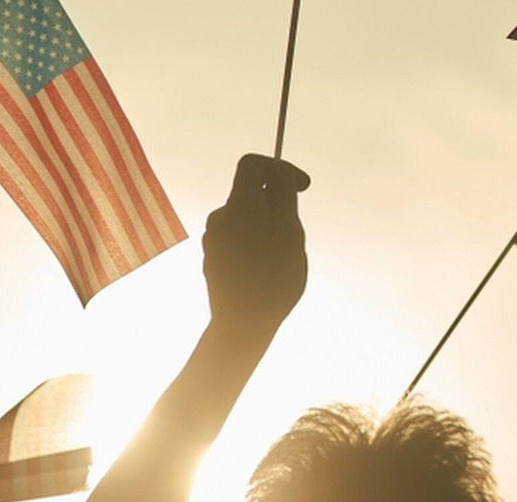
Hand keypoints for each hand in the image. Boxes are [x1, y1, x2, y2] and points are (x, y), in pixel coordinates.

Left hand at [204, 154, 309, 330]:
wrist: (242, 324)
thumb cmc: (272, 278)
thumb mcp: (288, 230)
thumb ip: (283, 194)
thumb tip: (278, 170)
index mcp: (239, 204)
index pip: (252, 163)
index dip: (279, 167)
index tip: (302, 187)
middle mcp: (220, 217)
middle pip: (251, 193)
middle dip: (277, 204)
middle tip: (294, 235)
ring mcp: (214, 239)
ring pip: (247, 218)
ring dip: (268, 227)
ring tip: (282, 258)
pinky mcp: (215, 259)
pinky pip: (239, 239)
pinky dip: (257, 244)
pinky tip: (267, 271)